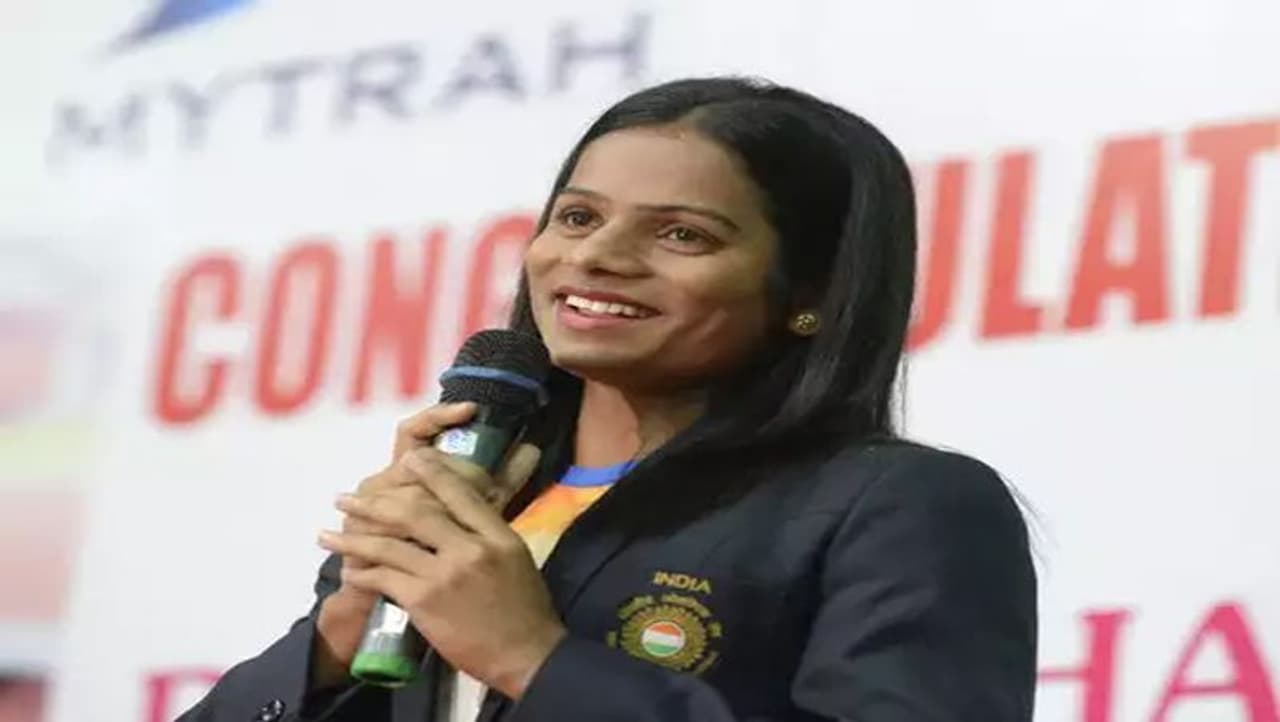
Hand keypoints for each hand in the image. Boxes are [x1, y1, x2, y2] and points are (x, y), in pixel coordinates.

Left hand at [318, 445, 563, 699]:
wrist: (525, 656)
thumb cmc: (525, 607)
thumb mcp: (516, 557)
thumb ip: (488, 531)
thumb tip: (461, 507)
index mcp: (497, 535)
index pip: (460, 492)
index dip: (431, 472)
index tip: (408, 460)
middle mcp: (470, 548)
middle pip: (416, 511)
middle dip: (375, 502)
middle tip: (348, 497)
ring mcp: (444, 575)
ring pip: (389, 544)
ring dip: (353, 537)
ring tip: (327, 533)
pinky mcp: (424, 602)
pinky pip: (384, 578)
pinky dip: (362, 572)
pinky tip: (349, 570)